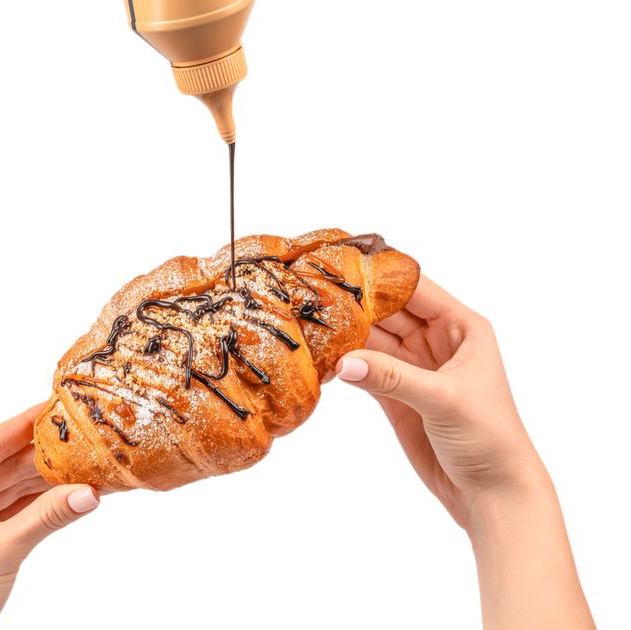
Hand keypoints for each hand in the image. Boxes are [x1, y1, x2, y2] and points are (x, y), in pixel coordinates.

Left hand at [0, 404, 99, 629]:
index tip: (57, 404)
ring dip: (46, 480)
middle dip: (45, 454)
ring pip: (12, 486)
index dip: (27, 422)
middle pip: (5, 462)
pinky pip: (12, 509)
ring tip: (84, 464)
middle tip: (82, 436)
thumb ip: (48, 516)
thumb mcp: (1, 549)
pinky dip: (39, 503)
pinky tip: (68, 493)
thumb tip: (90, 492)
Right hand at [335, 276, 594, 628]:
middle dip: (357, 304)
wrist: (493, 494)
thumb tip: (344, 362)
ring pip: (375, 341)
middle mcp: (438, 342)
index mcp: (461, 328)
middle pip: (390, 312)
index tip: (343, 264)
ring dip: (347, 334)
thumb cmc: (489, 438)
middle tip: (315, 293)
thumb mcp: (444, 399)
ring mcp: (416, 369)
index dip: (382, 276)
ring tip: (311, 323)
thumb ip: (393, 378)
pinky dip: (347, 365)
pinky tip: (323, 357)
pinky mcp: (398, 396)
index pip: (416, 289)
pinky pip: (368, 370)